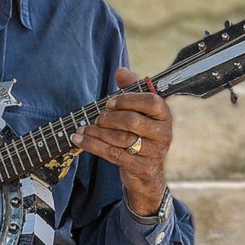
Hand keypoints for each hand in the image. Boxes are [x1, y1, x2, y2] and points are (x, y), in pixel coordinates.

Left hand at [71, 68, 172, 215]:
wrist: (147, 172)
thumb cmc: (141, 134)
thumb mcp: (140, 111)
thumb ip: (132, 89)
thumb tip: (121, 71)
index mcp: (165, 115)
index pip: (151, 101)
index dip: (127, 100)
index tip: (110, 102)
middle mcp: (164, 133)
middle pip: (133, 121)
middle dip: (109, 118)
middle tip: (98, 117)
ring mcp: (154, 152)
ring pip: (121, 139)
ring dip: (97, 132)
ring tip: (84, 128)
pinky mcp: (141, 167)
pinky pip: (113, 154)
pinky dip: (92, 145)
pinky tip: (79, 139)